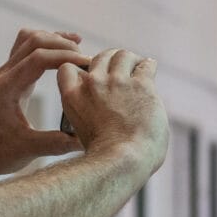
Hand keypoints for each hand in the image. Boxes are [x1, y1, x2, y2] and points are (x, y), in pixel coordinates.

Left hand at [0, 29, 89, 186]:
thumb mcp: (27, 151)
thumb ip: (56, 144)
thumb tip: (87, 139)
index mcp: (7, 88)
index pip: (38, 58)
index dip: (66, 57)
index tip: (88, 65)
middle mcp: (4, 76)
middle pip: (34, 41)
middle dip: (63, 45)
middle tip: (87, 61)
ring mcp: (6, 74)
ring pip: (29, 40)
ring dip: (54, 40)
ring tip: (78, 51)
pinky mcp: (11, 78)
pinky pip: (27, 49)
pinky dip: (47, 45)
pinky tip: (65, 52)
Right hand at [56, 48, 167, 173]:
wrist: (123, 160)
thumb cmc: (107, 157)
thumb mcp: (82, 133)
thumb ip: (89, 114)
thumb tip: (103, 113)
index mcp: (73, 97)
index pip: (67, 68)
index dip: (79, 69)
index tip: (90, 76)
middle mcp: (93, 85)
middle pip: (99, 58)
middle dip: (109, 61)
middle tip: (119, 69)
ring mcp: (118, 82)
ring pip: (122, 55)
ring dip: (130, 60)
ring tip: (136, 66)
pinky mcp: (141, 85)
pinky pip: (146, 65)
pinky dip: (148, 65)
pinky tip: (150, 69)